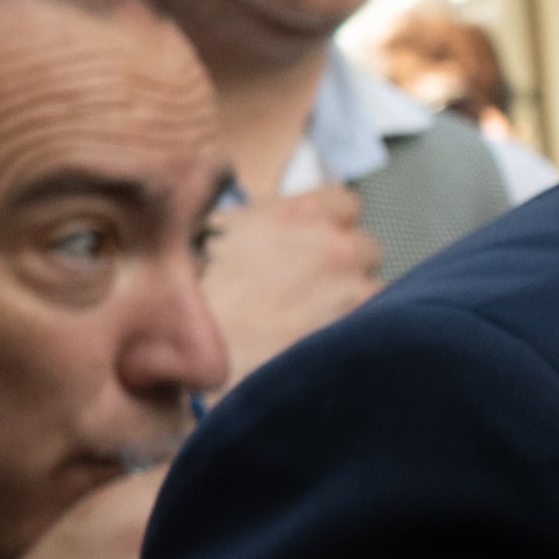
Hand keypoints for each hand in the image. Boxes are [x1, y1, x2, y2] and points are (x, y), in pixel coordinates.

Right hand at [200, 191, 384, 371]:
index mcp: (303, 213)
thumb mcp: (217, 233)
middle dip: (344, 266)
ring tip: (312, 326)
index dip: (330, 224)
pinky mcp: (356, 340)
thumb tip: (270, 226)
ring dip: (352, 304)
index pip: (346, 203)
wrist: (184, 355)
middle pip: (365, 249)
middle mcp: (336, 247)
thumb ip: (259, 221)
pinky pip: (373, 330)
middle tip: (309, 291)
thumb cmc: (187, 292)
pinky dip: (355, 337)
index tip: (313, 243)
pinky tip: (321, 349)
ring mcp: (352, 295)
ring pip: (374, 293)